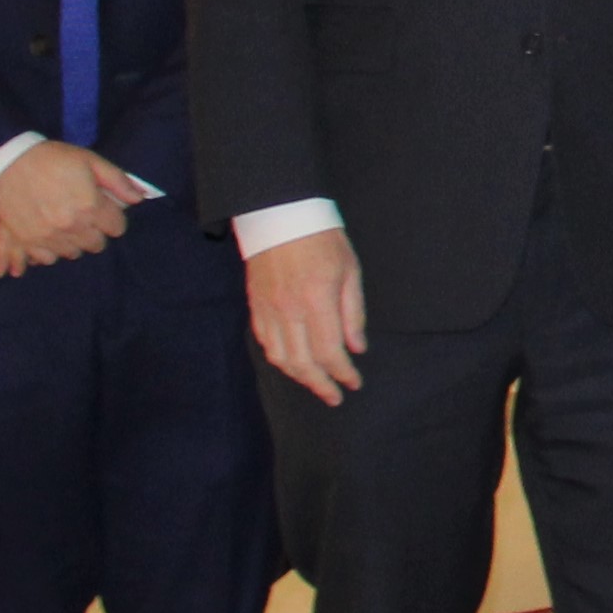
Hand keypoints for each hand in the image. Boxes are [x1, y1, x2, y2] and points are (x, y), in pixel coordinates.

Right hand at [0, 140, 144, 278]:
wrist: (8, 161)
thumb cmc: (53, 158)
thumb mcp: (91, 161)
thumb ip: (119, 181)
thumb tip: (140, 199)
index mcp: (91, 207)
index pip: (117, 228)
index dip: (114, 219)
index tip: (106, 211)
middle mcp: (71, 227)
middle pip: (96, 244)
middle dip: (96, 232)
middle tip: (86, 218)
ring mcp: (48, 237)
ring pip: (73, 253)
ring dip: (74, 242)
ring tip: (68, 226)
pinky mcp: (27, 241)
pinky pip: (47, 259)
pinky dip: (51, 251)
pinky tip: (51, 237)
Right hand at [247, 227, 369, 404]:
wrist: (278, 215)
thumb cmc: (322, 239)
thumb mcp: (350, 270)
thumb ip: (353, 312)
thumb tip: (357, 348)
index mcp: (317, 301)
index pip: (329, 351)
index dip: (343, 373)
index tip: (354, 383)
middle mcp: (289, 311)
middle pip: (302, 363)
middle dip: (321, 385)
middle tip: (335, 397)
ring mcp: (268, 310)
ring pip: (280, 358)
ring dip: (299, 377)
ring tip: (316, 384)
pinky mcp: (255, 306)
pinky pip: (265, 343)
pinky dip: (279, 359)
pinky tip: (293, 363)